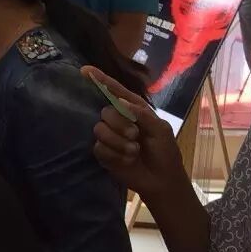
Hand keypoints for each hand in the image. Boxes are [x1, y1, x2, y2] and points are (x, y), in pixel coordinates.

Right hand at [83, 66, 186, 201]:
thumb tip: (118, 101)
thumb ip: (141, 114)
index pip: (114, 91)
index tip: (85, 71)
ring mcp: (109, 136)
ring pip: (99, 129)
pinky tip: (127, 160)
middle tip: (135, 135)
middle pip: (105, 111)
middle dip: (119, 124)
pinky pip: (99, 147)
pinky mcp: (103, 152)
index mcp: (132, 109)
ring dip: (119, 142)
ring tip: (134, 151)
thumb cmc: (165, 152)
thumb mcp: (160, 129)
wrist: (162, 180)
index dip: (100, 80)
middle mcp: (118, 119)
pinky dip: (116, 155)